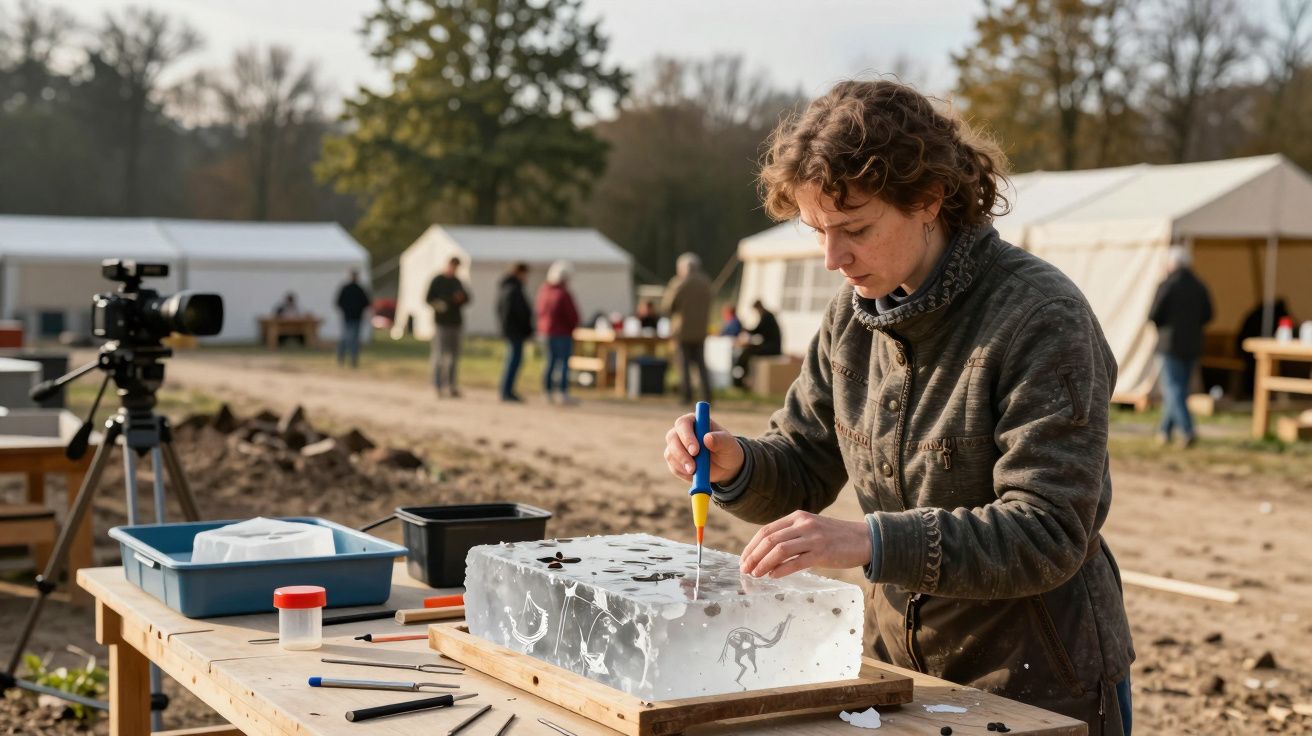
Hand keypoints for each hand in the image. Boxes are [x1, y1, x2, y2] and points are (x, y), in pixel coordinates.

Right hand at [663, 412, 743, 483]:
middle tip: (693, 467)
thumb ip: (720, 440)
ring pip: (670, 453)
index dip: (686, 436)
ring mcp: (676, 446)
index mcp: (695, 421)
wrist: (725, 466)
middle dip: (681, 453)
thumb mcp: (728, 444)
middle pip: (672, 438)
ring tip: (695, 472)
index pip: (683, 424)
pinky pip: (673, 466)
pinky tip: (693, 474)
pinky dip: (682, 472)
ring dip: (681, 464)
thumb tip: (707, 438)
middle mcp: (682, 431)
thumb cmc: (727, 450)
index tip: (695, 451)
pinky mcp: (674, 460)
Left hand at [739, 511, 871, 577]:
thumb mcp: (810, 529)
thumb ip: (791, 537)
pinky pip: (797, 561)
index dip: (751, 546)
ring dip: (764, 564)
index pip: (766, 530)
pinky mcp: (823, 552)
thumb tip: (767, 557)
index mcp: (797, 517)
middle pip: (769, 539)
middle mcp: (803, 524)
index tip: (744, 559)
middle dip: (753, 556)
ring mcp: (813, 537)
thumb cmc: (835, 537)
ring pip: (779, 549)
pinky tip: (773, 576)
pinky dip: (781, 570)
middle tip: (745, 570)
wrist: (864, 539)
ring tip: (756, 575)